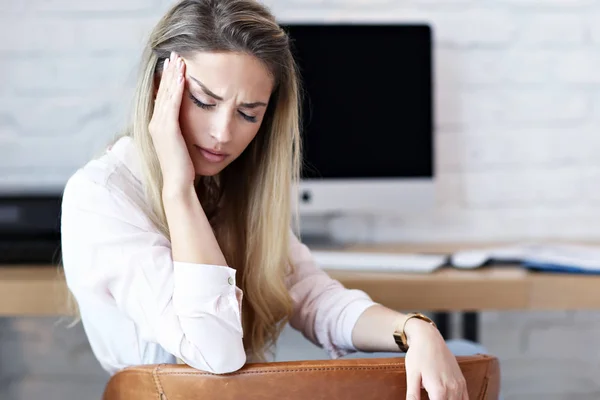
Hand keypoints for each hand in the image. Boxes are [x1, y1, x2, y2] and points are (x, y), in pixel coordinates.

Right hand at [149, 52, 194, 196]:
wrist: (178, 183)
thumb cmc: (183, 168)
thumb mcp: (182, 145)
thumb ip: (182, 133)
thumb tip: (189, 127)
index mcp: (158, 126)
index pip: (163, 97)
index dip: (168, 80)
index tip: (174, 64)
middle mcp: (155, 123)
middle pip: (163, 91)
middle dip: (169, 72)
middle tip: (174, 54)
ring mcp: (159, 125)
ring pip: (167, 94)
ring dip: (173, 75)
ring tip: (179, 59)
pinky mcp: (167, 129)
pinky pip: (173, 104)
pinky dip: (177, 88)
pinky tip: (183, 76)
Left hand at [404, 321, 467, 399]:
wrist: (429, 337)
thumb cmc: (418, 355)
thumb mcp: (411, 375)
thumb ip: (413, 396)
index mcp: (439, 390)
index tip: (426, 399)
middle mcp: (452, 389)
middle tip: (429, 397)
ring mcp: (459, 386)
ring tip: (436, 397)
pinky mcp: (462, 382)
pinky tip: (449, 399)